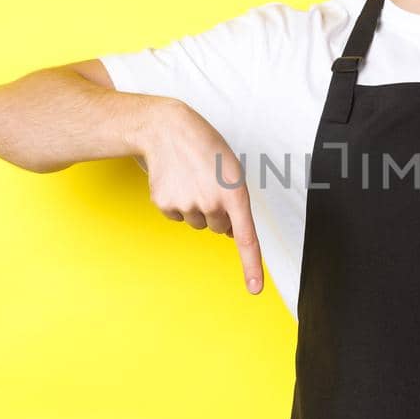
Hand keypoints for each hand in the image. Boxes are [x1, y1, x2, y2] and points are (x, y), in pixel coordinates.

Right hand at [133, 100, 264, 294]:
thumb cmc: (205, 148)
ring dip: (198, 206)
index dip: (251, 266)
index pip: (246, 238)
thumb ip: (237, 203)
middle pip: (220, 228)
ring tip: (192, 179)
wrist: (166, 129)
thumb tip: (232, 233)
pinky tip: (177, 181)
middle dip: (218, 212)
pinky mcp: (165, 205)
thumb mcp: (232, 170)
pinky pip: (177, 217)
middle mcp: (211, 204)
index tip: (255, 289)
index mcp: (235, 193)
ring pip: (198, 223)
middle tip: (210, 184)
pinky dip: (178, 203)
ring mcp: (186, 206)